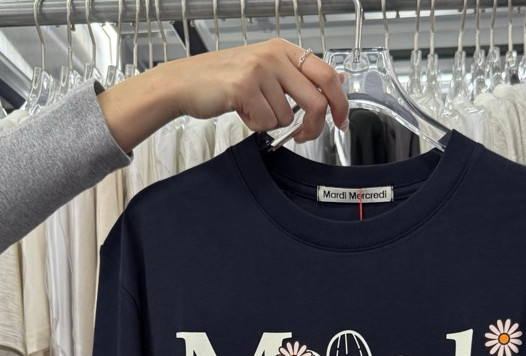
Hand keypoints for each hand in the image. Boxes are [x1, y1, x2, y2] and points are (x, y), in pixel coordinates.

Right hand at [97, 39, 348, 155]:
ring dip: (270, 123)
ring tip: (251, 109)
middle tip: (304, 136)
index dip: (339, 102)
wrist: (185, 83)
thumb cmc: (223, 80)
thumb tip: (332, 87)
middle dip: (314, 126)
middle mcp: (274, 56)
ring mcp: (259, 70)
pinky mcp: (244, 87)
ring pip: (287, 117)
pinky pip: (266, 122)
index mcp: (282, 49)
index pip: (327, 74)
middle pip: (316, 101)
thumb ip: (295, 79)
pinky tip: (241, 111)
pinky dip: (255, 125)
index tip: (341, 120)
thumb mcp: (264, 71)